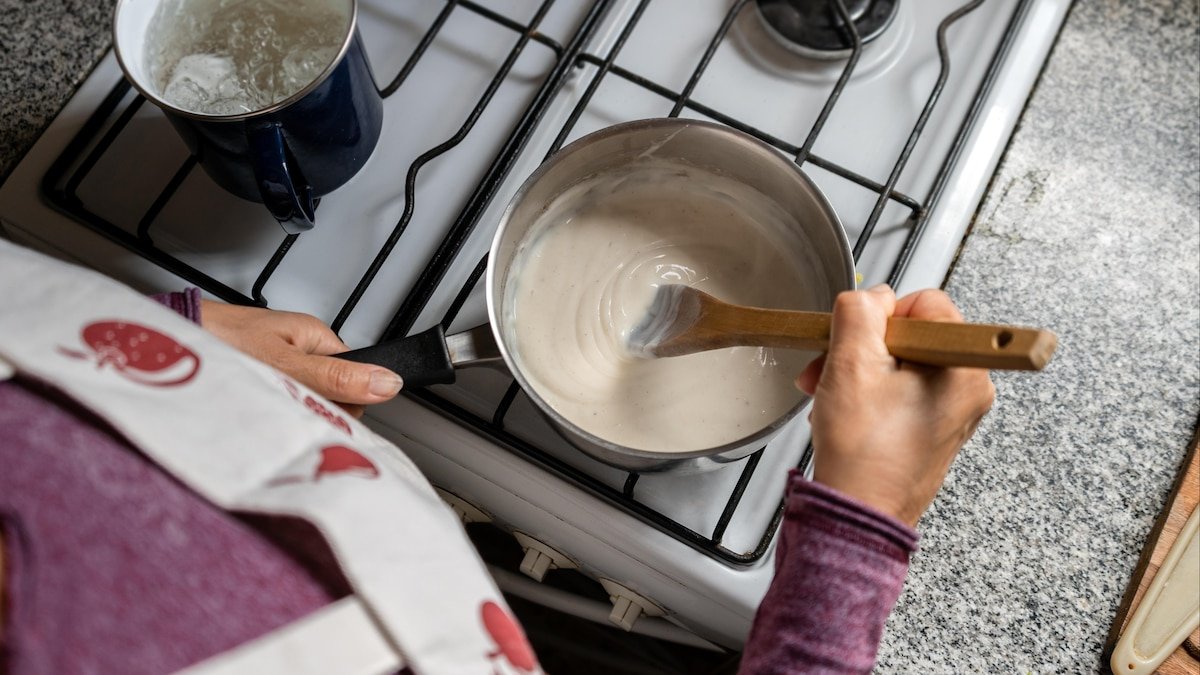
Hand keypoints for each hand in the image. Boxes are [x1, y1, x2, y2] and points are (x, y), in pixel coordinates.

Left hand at [200, 301, 402, 416]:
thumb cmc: (217, 338)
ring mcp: (274, 362)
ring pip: (300, 398)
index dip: (343, 404)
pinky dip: (264, 410)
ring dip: (285, 409)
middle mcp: (297, 348)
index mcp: (316, 337)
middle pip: (329, 392)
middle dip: (312, 408)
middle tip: (284, 411)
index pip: (354, 379)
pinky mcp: (252, 376)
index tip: (322, 417)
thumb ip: (335, 378)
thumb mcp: (286, 364)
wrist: (156, 341)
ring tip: (259, 408)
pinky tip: (247, 411)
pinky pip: (274, 400)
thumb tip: (385, 382)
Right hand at [796, 286, 994, 525]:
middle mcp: (969, 388)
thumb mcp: (852, 364)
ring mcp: (953, 411)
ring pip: (900, 362)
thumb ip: (860, 311)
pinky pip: (901, 390)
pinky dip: (869, 392)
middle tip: (834, 368)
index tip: (858, 343)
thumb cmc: (863, 454)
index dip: (881, 316)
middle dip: (863, 346)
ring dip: (860, 369)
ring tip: (832, 392)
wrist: (857, 514)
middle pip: (910, 333)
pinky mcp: (933, 428)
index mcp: (964, 368)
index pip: (925, 303)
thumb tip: (870, 296)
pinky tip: (846, 407)